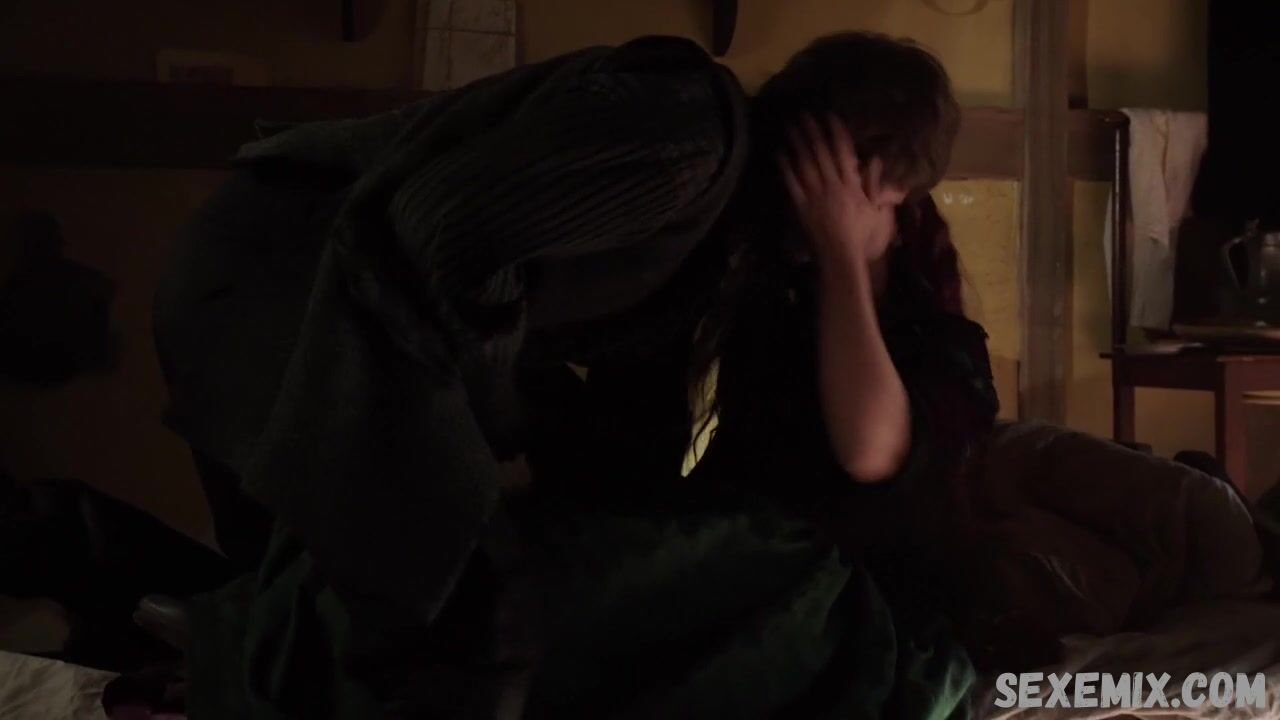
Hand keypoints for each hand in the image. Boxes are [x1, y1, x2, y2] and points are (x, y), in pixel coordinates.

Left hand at [778, 114, 896, 264]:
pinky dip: (785, 167)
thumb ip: (878, 186)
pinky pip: (791, 183)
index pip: (843, 152)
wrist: (841, 260)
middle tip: (803, 112)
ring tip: (790, 125)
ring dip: (797, 143)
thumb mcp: (880, 213)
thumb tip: (876, 161)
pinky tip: (779, 153)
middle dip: (812, 131)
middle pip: (820, 153)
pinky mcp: (800, 207)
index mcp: (851, 185)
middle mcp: (831, 186)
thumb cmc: (864, 239)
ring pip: (804, 164)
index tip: (829, 115)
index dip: (836, 132)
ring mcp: (813, 196)